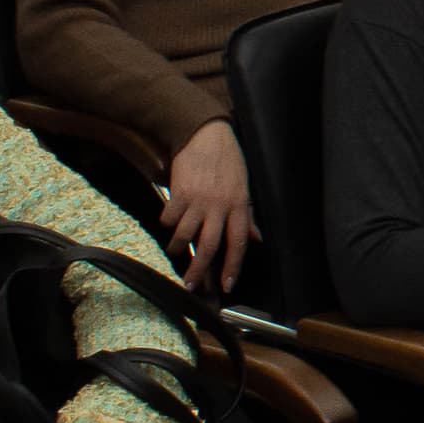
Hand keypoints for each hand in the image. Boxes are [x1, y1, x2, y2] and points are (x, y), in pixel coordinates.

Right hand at [160, 123, 255, 291]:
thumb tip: (257, 238)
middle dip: (199, 270)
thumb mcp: (244, 187)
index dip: (232, 266)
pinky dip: (166, 225)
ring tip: (175, 251)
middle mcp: (219, 206)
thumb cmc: (228, 161)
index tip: (226, 285)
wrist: (205, 135)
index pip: (238, 243)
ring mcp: (198, 200)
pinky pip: (169, 218)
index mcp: (239, 206)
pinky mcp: (179, 193)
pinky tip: (167, 224)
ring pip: (185, 235)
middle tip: (191, 286)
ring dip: (177, 248)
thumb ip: (248, 215)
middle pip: (209, 246)